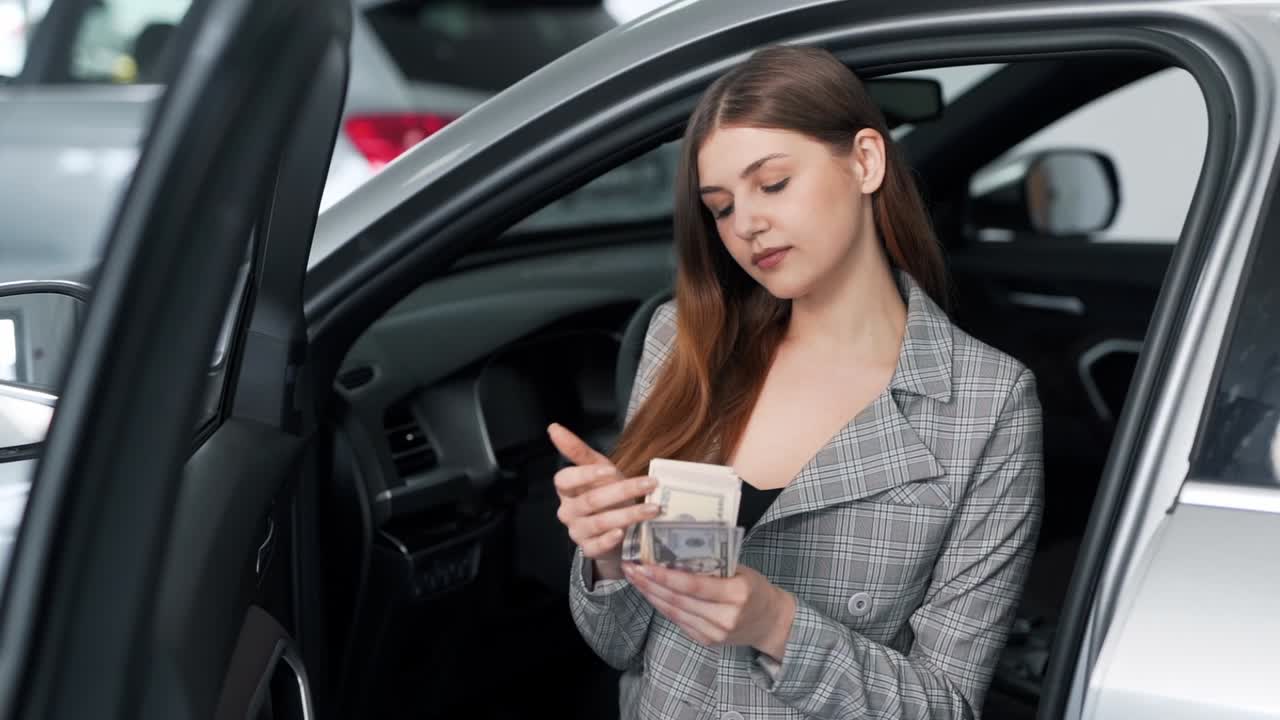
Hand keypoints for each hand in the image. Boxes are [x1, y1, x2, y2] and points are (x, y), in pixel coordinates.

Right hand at [548, 423, 660, 580]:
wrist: (615, 527)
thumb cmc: (605, 491)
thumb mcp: (597, 468)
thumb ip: (577, 450)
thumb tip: (553, 427)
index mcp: (566, 489)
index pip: (565, 480)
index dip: (585, 475)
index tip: (611, 470)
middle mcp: (567, 511)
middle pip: (590, 501)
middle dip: (622, 491)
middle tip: (651, 483)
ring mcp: (577, 531)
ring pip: (599, 522)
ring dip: (628, 515)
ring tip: (653, 508)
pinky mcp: (589, 549)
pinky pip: (596, 547)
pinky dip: (609, 540)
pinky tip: (623, 532)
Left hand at [623, 562, 796, 658]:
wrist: (770, 622)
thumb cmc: (755, 588)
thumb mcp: (742, 570)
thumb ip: (713, 563)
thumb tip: (677, 547)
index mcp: (737, 593)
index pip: (694, 585)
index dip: (666, 576)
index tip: (644, 564)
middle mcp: (725, 616)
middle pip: (679, 599)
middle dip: (650, 583)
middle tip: (630, 567)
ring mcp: (715, 632)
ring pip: (674, 611)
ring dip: (650, 594)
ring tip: (634, 577)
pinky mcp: (706, 640)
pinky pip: (678, 621)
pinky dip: (661, 605)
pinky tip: (649, 592)